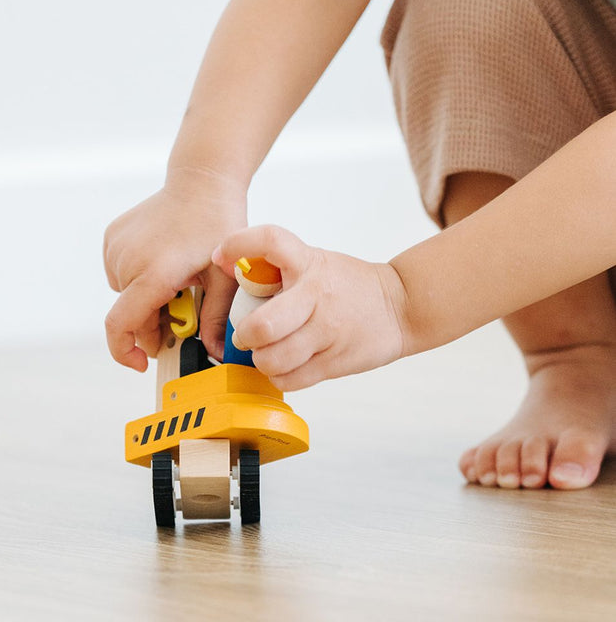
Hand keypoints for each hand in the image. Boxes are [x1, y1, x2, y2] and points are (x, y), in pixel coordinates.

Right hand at [103, 170, 245, 369]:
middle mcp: (127, 261)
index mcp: (153, 274)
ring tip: (177, 284)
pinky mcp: (112, 237)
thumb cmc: (217, 227)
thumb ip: (216, 319)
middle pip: (130, 314)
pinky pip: (120, 273)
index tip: (142, 363)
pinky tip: (163, 265)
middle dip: (152, 326)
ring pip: (125, 295)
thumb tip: (213, 353)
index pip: (121, 325)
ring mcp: (116, 247)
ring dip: (146, 301)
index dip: (125, 352)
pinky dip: (138, 280)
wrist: (202, 183)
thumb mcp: (225, 278)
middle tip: (182, 318)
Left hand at [212, 225, 407, 389]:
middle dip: (245, 335)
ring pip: (273, 360)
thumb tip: (229, 272)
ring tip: (268, 353)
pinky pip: (290, 379)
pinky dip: (280, 376)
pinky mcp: (334, 362)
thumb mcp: (316, 262)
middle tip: (246, 335)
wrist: (401, 306)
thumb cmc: (348, 285)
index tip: (219, 257)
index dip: (238, 244)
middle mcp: (316, 296)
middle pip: (262, 326)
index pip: (270, 241)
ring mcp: (327, 332)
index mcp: (309, 263)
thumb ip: (279, 270)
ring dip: (262, 360)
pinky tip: (286, 366)